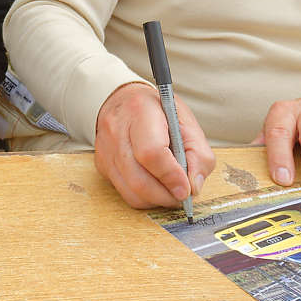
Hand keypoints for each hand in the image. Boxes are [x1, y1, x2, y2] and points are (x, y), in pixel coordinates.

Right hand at [93, 81, 214, 208]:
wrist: (124, 100)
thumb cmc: (158, 111)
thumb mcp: (187, 122)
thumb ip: (198, 154)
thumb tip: (193, 187)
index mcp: (140, 111)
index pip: (151, 153)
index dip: (171, 176)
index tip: (186, 188)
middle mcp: (116, 130)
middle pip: (139, 180)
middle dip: (166, 195)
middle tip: (182, 194)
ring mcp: (106, 149)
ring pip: (132, 192)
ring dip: (157, 199)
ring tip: (170, 190)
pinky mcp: (102, 164)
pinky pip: (125, 193)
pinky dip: (145, 197)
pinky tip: (155, 185)